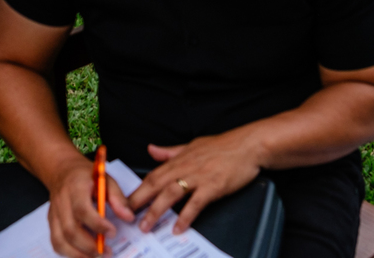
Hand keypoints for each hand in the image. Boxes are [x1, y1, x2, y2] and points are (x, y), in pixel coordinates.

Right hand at [46, 157, 134, 257]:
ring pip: (60, 240)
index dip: (97, 225)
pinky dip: (69, 253)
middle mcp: (62, 202)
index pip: (82, 210)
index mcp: (76, 187)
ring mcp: (54, 214)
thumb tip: (128, 217)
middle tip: (107, 251)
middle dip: (89, 246)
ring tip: (97, 256)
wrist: (63, 171)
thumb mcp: (106, 179)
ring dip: (79, 254)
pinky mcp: (51, 222)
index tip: (112, 233)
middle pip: (70, 230)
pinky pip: (56, 242)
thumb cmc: (85, 176)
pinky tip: (83, 254)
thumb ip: (117, 198)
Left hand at [127, 133, 262, 235]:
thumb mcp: (193, 144)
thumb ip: (170, 151)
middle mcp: (185, 167)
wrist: (248, 146)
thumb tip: (151, 149)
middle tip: (126, 216)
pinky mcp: (213, 186)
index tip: (125, 202)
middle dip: (139, 201)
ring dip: (156, 211)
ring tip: (146, 226)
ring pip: (170, 194)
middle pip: (156, 185)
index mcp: (179, 159)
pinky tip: (178, 228)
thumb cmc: (223, 146)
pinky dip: (185, 216)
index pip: (152, 175)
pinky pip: (195, 204)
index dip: (137, 189)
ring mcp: (199, 177)